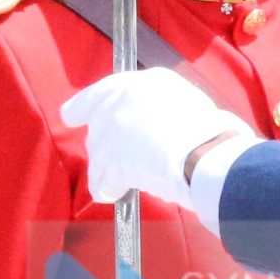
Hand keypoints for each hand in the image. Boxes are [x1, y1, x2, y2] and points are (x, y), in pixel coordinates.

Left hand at [60, 70, 251, 208]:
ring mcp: (111, 133)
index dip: (82, 108)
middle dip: (109, 144)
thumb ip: (156, 105)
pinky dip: (108, 190)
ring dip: (109, 170)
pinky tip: (117, 195)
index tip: (72, 116)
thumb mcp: (182, 98)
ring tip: (128, 181)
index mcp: (136, 83)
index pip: (97, 93)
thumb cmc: (207, 127)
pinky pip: (101, 182)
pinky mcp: (111, 163)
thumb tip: (154, 122)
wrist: (204, 150)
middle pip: (98, 128)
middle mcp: (117, 103)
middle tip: (133, 157)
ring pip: (98, 156)